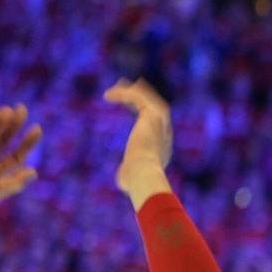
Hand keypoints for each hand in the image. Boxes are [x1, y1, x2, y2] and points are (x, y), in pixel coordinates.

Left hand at [103, 82, 173, 206]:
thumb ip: (129, 175)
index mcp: (163, 145)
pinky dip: (122, 94)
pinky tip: (107, 96)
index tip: (132, 107)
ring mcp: (160, 122)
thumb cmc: (136, 181)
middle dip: (143, 97)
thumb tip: (123, 183)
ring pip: (147, 99)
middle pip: (156, 107)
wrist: (144, 175)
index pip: (155, 124)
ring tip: (116, 88)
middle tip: (128, 89)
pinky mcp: (151, 115)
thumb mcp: (133, 178)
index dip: (143, 113)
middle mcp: (164, 131)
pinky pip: (137, 97)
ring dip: (131, 92)